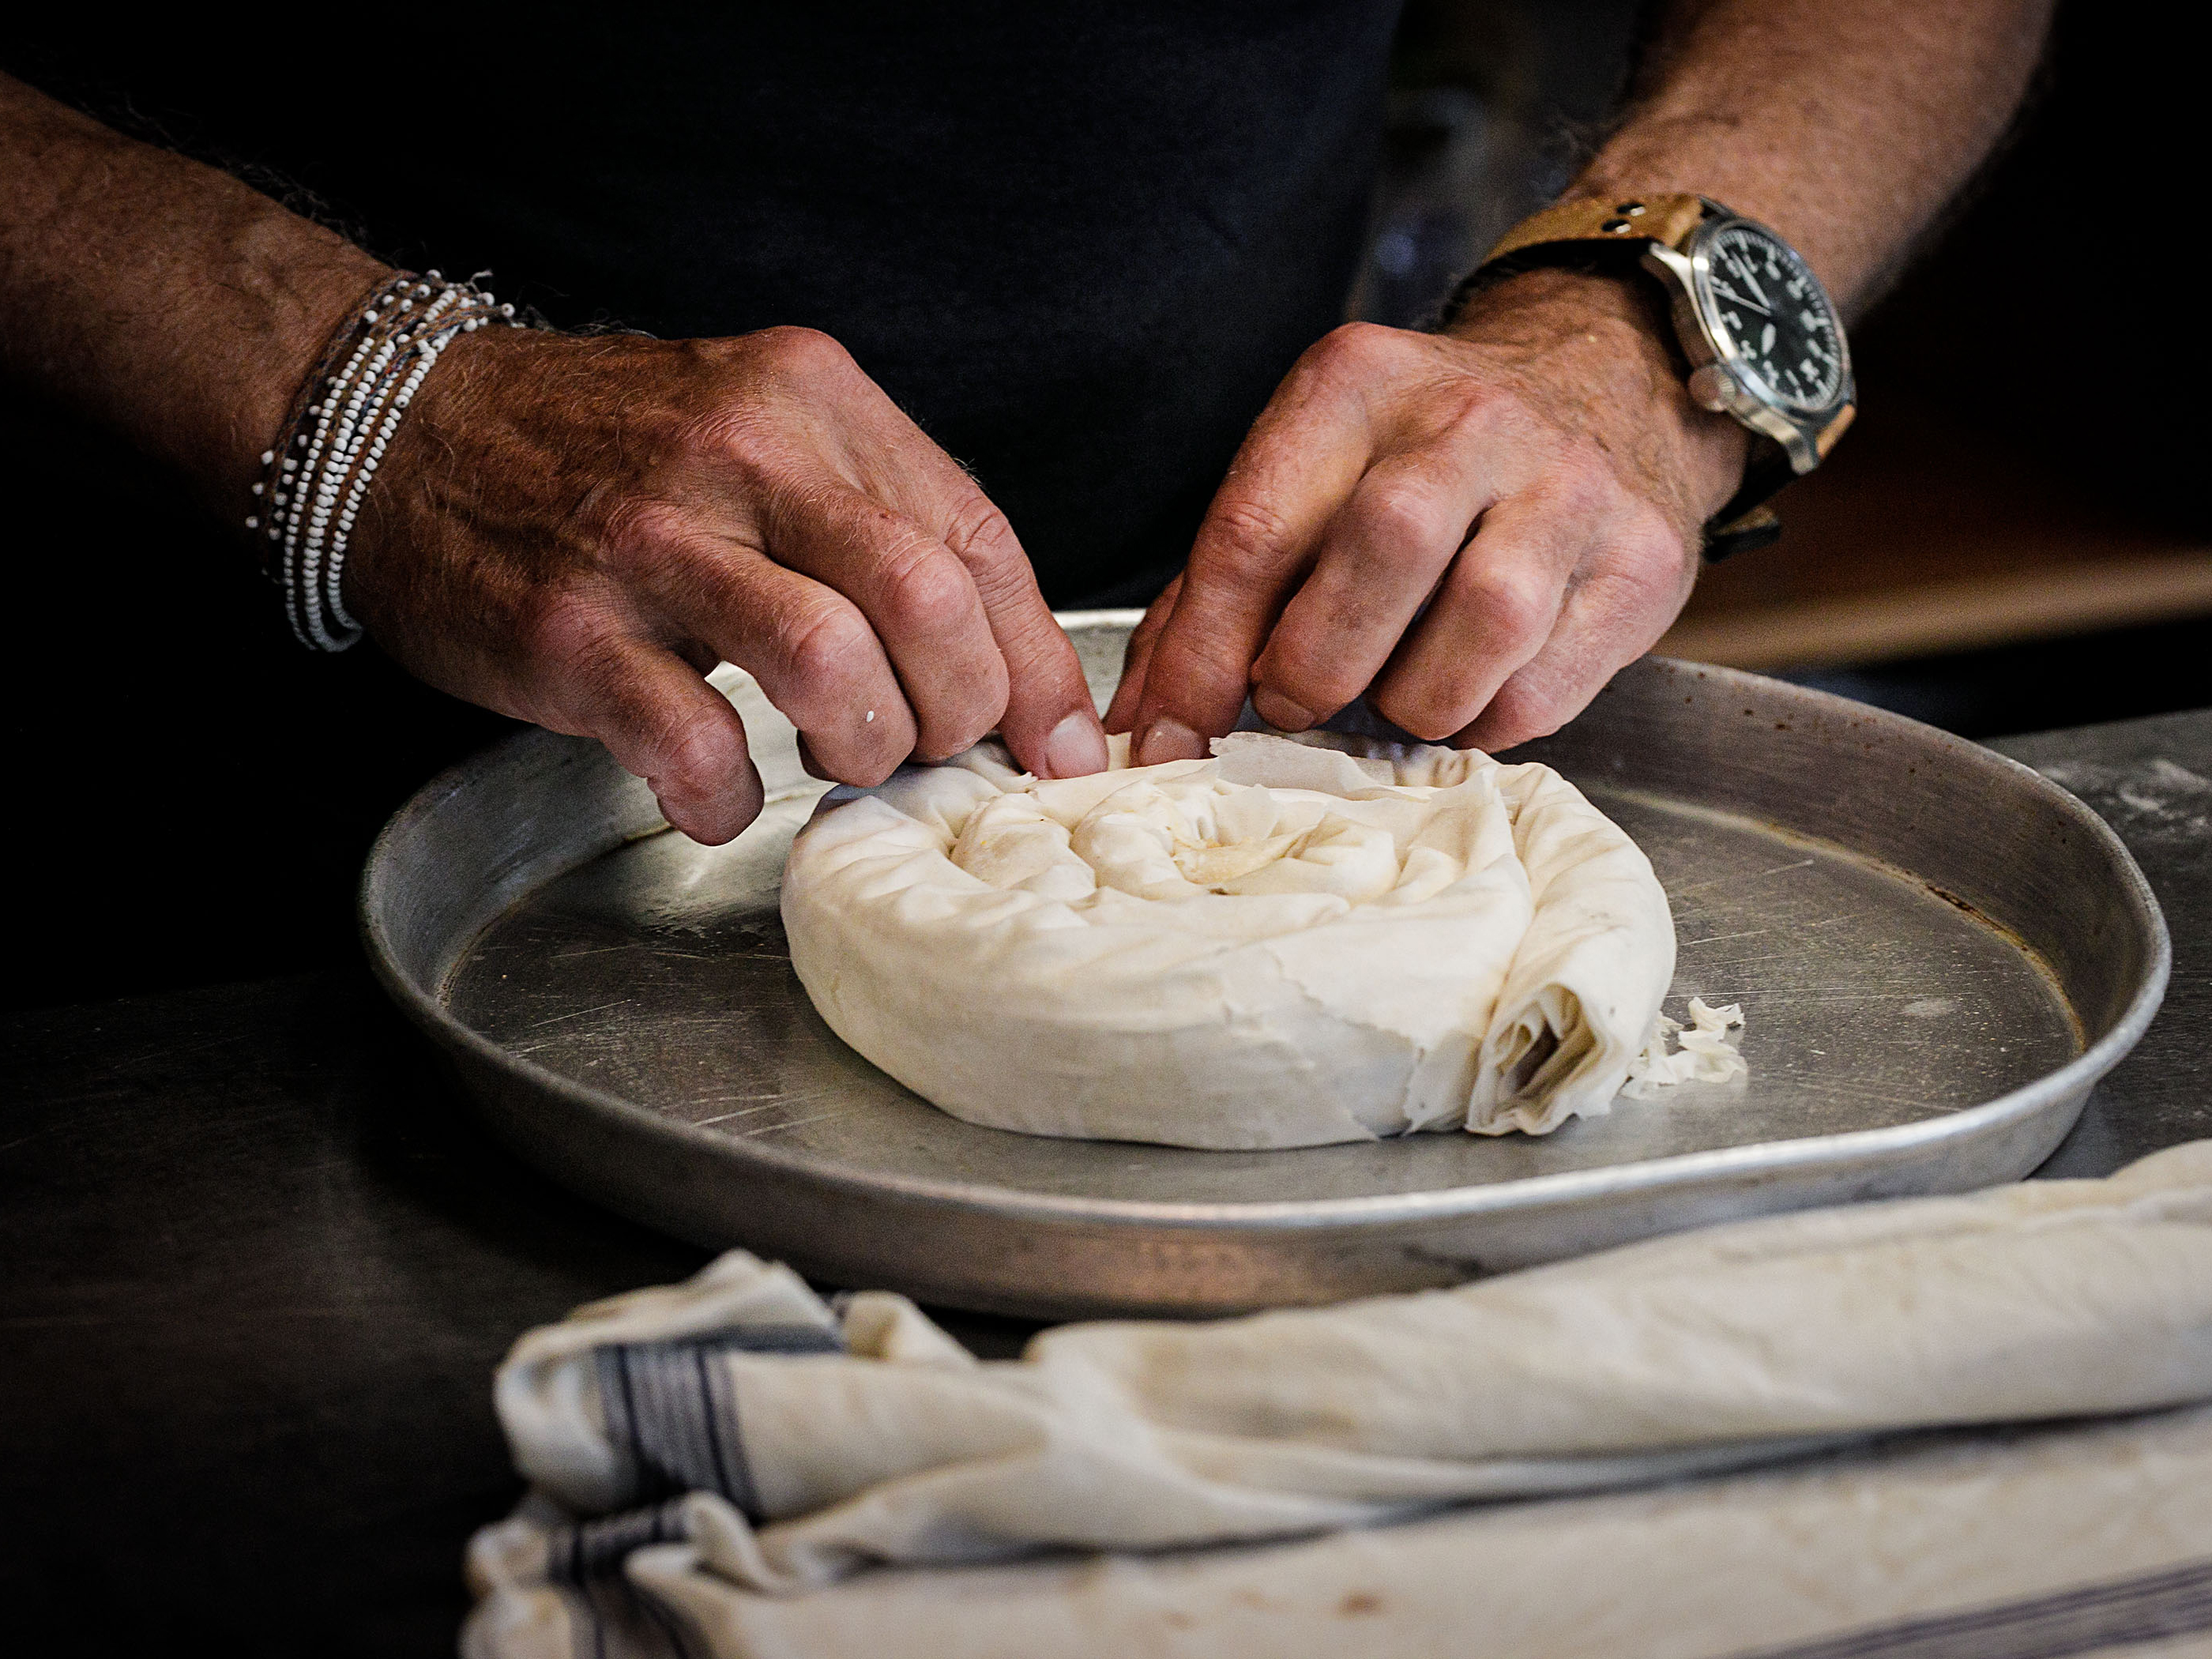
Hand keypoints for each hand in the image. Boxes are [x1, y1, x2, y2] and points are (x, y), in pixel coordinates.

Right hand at [345, 325, 1106, 843]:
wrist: (403, 427)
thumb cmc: (603, 452)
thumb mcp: (759, 434)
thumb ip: (875, 522)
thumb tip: (1001, 666)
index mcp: (812, 400)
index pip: (976, 537)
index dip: (1035, 662)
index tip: (1056, 744)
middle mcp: (742, 452)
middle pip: (926, 596)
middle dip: (960, 707)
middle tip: (931, 745)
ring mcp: (651, 539)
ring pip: (830, 659)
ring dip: (864, 741)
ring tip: (840, 759)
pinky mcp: (570, 629)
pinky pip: (693, 741)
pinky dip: (729, 796)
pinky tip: (719, 792)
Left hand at [1106, 269, 1749, 759]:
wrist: (1605, 383)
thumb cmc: (1423, 459)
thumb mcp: (1310, 479)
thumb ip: (1215, 599)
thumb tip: (1149, 726)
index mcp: (1357, 385)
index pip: (1259, 526)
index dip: (1206, 654)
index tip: (1176, 731)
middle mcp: (1472, 418)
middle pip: (1382, 551)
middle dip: (1318, 663)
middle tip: (1298, 702)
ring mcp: (1571, 485)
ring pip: (1483, 621)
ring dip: (1413, 700)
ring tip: (1393, 695)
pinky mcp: (1643, 560)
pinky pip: (1543, 687)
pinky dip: (1484, 720)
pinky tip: (1466, 692)